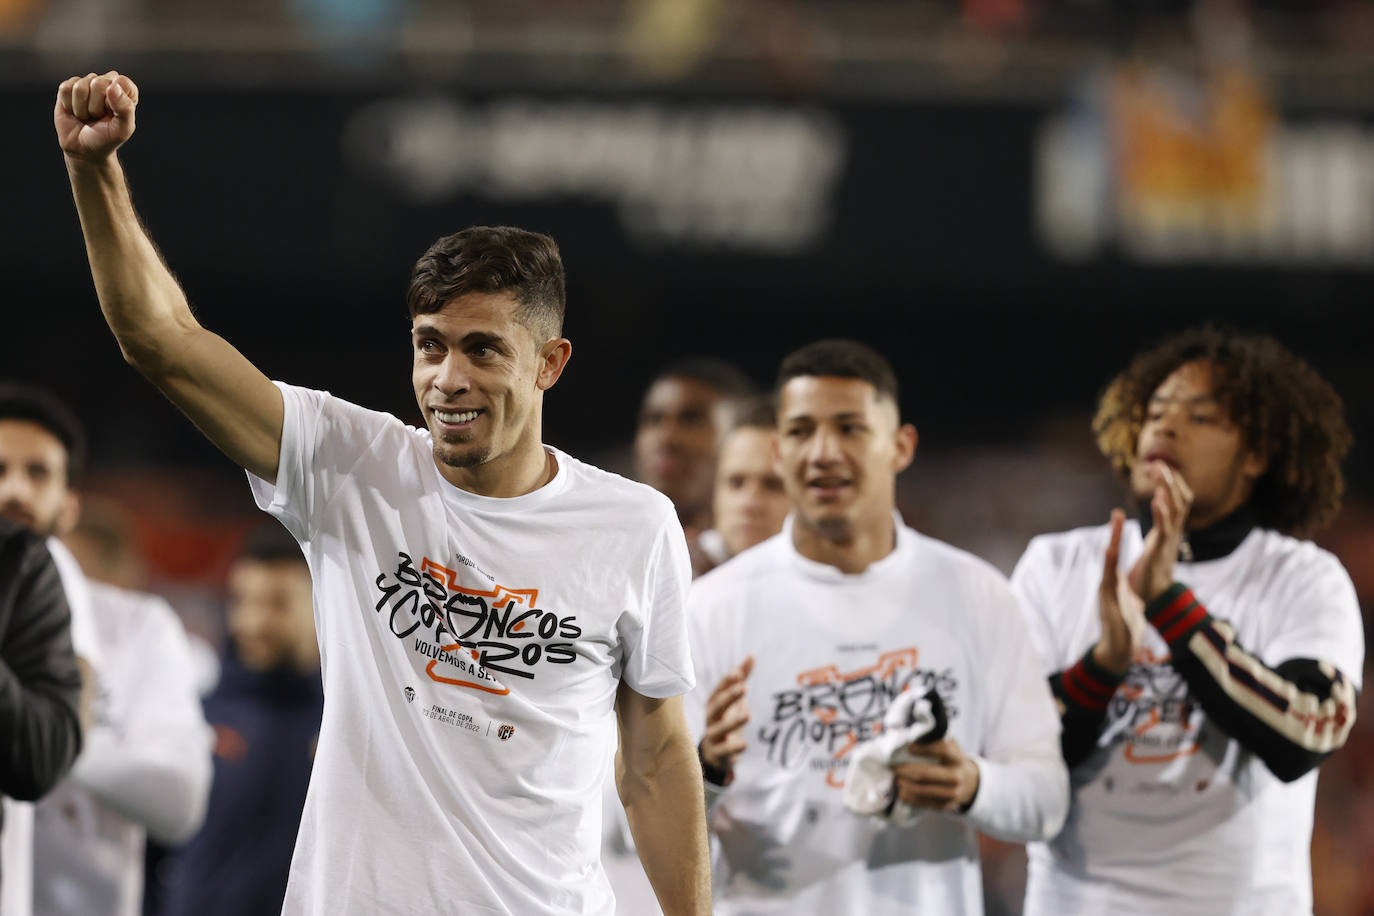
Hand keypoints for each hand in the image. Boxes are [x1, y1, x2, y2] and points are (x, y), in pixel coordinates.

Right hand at [55, 71, 139, 161]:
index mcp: (125, 91)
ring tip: (87, 116)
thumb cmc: (107, 138)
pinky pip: (65, 89)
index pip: (122, 82)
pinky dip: (69, 105)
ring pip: (80, 87)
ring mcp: (86, 83)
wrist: (84, 149)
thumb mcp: (123, 129)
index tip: (113, 113)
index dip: (115, 99)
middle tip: (98, 117)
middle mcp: (106, 83)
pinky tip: (75, 112)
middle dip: (96, 106)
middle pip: (98, 83)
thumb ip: (125, 107)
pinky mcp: (68, 87)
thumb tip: (113, 85)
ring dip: (82, 108)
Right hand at [700, 656, 752, 780]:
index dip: (727, 682)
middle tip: (743, 687)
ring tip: (748, 715)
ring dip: (733, 722)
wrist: (715, 753)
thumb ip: (742, 678)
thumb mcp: (734, 699)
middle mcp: (711, 717)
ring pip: (719, 728)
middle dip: (729, 697)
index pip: (718, 690)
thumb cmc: (725, 719)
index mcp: (714, 703)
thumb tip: (751, 656)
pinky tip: (745, 744)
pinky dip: (733, 748)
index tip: (737, 673)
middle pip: (717, 706)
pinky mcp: (718, 753)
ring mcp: (713, 735)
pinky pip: (724, 750)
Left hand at [892, 738, 979, 810]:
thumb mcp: (951, 747)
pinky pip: (922, 802)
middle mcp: (957, 777)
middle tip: (895, 768)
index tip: (909, 748)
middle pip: (927, 774)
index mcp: (958, 759)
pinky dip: (909, 796)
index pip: (943, 750)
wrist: (970, 783)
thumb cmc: (953, 760)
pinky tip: (901, 791)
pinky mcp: (945, 805)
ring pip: (922, 789)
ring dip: (905, 784)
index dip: (925, 748)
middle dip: (907, 770)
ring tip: (896, 778)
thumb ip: (936, 741)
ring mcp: (952, 793)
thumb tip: (913, 736)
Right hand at [1091, 509, 1145, 673]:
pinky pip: (1109, 578)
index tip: (1118, 518)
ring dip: (1113, 541)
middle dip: (1114, 533)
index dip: (1117, 538)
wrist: (1117, 652)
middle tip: (1116, 512)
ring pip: (1109, 562)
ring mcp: (1107, 592)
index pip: (1116, 556)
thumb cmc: (1125, 631)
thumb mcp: (1131, 608)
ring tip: (1116, 522)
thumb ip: (1130, 598)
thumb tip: (1134, 594)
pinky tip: (1111, 549)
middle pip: (1111, 554)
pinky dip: (1110, 562)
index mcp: (1115, 585)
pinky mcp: (1108, 600)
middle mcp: (1108, 584)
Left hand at [1129, 461, 1193, 602]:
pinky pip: (1164, 529)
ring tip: (1160, 471)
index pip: (1179, 500)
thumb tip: (1161, 501)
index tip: (1163, 465)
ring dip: (1167, 489)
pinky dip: (1161, 513)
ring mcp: (1169, 540)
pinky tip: (1157, 499)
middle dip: (1172, 480)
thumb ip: (1161, 523)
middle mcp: (1173, 532)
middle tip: (1159, 462)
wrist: (1154, 597)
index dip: (1174, 483)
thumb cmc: (1152, 570)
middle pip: (1181, 500)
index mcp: (1171, 529)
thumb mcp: (1157, 542)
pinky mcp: (1160, 550)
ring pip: (1174, 510)